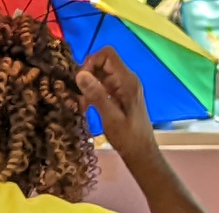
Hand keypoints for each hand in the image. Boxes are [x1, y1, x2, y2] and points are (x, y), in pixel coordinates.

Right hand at [76, 47, 157, 162]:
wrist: (140, 151)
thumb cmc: (127, 136)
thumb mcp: (110, 117)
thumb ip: (96, 95)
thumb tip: (80, 74)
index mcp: (127, 80)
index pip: (108, 54)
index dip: (91, 62)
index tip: (80, 80)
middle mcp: (126, 79)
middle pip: (102, 63)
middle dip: (86, 75)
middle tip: (77, 95)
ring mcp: (123, 87)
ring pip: (100, 76)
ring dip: (87, 86)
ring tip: (80, 105)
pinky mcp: (119, 95)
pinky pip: (102, 87)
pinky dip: (91, 94)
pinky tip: (86, 108)